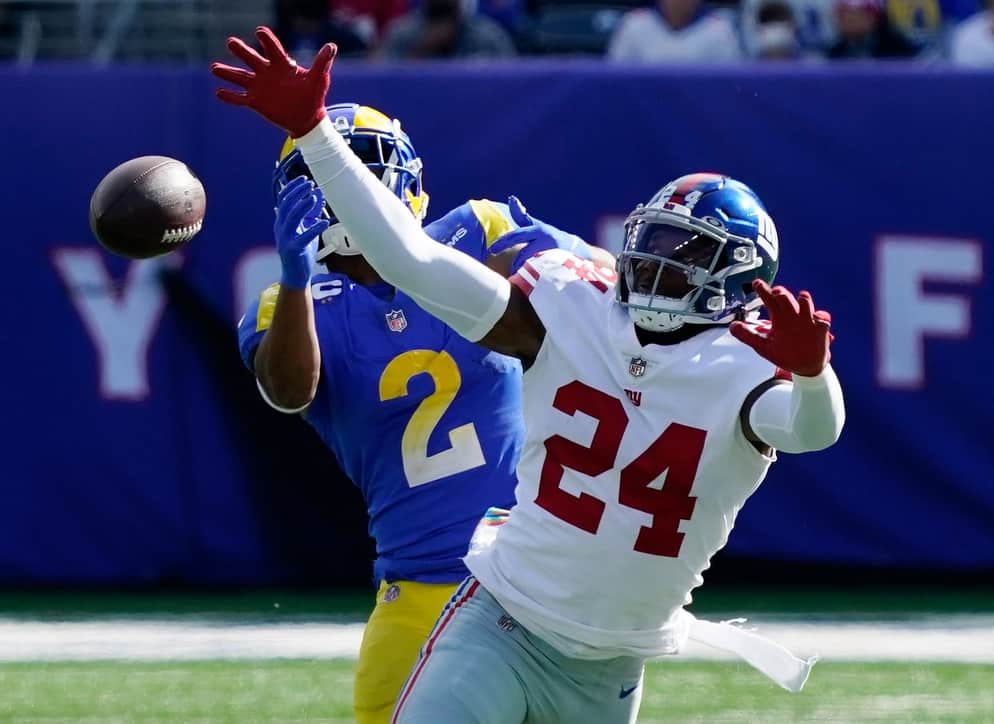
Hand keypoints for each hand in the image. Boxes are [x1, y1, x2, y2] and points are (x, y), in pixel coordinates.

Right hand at [211, 26, 335, 137]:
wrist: (307, 118)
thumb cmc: (313, 96)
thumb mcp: (318, 79)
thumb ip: (322, 62)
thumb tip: (331, 46)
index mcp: (281, 64)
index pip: (272, 48)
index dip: (266, 39)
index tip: (259, 32)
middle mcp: (267, 72)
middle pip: (251, 58)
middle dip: (241, 51)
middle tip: (231, 42)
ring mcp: (260, 86)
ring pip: (240, 77)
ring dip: (227, 72)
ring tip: (213, 68)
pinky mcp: (256, 102)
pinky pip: (240, 98)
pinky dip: (229, 96)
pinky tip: (218, 92)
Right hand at [275, 177, 329, 288]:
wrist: (296, 274)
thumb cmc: (302, 250)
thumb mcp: (307, 228)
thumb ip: (311, 212)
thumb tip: (318, 194)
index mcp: (282, 221)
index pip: (283, 199)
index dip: (293, 187)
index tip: (305, 179)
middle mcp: (280, 227)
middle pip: (286, 204)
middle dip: (298, 192)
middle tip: (310, 184)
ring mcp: (285, 238)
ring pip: (291, 217)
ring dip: (303, 206)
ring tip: (314, 197)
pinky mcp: (293, 249)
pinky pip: (303, 237)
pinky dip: (314, 229)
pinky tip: (324, 222)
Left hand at [489, 196, 590, 273]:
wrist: (577, 251)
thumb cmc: (552, 238)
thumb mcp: (538, 226)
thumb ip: (523, 217)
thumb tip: (511, 199)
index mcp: (538, 230)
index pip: (517, 235)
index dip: (503, 243)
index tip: (491, 250)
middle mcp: (546, 240)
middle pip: (524, 254)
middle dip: (514, 263)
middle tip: (506, 270)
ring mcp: (554, 253)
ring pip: (533, 265)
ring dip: (523, 272)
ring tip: (517, 278)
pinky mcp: (560, 266)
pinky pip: (543, 274)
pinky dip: (534, 278)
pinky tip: (529, 283)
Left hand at [730, 279, 833, 376]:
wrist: (806, 366)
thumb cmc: (785, 353)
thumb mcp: (763, 346)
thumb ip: (748, 335)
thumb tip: (733, 326)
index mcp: (779, 317)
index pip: (770, 300)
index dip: (763, 291)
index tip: (756, 283)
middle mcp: (792, 316)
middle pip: (787, 300)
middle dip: (782, 294)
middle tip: (776, 292)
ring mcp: (807, 320)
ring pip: (806, 306)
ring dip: (805, 301)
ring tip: (802, 297)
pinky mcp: (820, 329)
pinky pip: (823, 320)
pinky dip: (822, 318)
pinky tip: (817, 317)